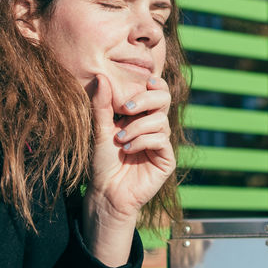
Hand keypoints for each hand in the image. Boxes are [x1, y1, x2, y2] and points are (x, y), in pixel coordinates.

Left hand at [83, 73, 174, 264]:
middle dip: (145, 99)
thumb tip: (101, 76)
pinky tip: (127, 150)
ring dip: (137, 127)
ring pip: (160, 121)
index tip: (142, 82)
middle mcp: (155, 126)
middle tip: (125, 108)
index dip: (154, 83)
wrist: (106, 191)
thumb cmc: (102, 161)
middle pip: (164, 99)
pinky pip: (161, 140)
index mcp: (142, 115)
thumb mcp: (100, 129)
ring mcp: (162, 143)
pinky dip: (142, 141)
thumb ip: (101, 104)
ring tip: (119, 140)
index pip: (156, 91)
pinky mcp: (167, 159)